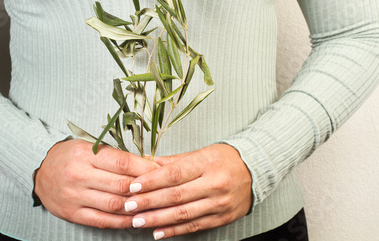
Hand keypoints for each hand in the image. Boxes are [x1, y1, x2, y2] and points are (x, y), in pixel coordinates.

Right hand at [34, 139, 158, 228]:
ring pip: (113, 204)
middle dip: (145, 189)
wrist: (40, 171)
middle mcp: (79, 174)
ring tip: (151, 205)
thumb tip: (147, 165)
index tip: (160, 171)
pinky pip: (102, 220)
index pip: (122, 162)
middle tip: (161, 190)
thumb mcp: (89, 147)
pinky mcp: (72, 213)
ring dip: (136, 207)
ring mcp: (75, 195)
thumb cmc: (70, 156)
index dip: (145, 168)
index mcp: (85, 153)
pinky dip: (121, 221)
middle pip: (120, 185)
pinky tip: (134, 219)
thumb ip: (115, 157)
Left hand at [124, 144, 252, 238]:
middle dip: (149, 202)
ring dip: (158, 219)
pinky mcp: (223, 218)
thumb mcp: (200, 152)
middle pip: (176, 195)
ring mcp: (220, 203)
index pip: (174, 174)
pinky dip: (175, 231)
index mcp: (207, 163)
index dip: (151, 181)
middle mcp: (214, 184)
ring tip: (138, 221)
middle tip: (129, 206)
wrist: (255, 170)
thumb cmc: (223, 159)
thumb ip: (173, 162)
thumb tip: (145, 165)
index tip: (133, 187)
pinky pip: (195, 226)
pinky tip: (158, 232)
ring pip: (184, 214)